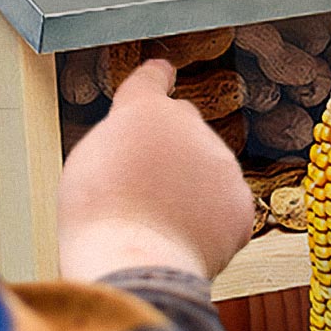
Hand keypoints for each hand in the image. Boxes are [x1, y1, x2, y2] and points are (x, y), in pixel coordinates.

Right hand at [57, 59, 254, 281]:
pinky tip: (182, 240)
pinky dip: (209, 224)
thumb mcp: (89, 160)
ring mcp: (222, 163)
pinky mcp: (241, 202)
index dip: (156, 77)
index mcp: (144, 110)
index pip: (151, 81)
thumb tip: (142, 150)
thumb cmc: (99, 218)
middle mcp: (190, 125)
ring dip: (189, 191)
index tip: (163, 71)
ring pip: (207, 172)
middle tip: (142, 192)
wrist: (134, 259)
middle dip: (169, 152)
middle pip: (183, 130)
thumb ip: (120, 140)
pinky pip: (226, 209)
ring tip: (156, 224)